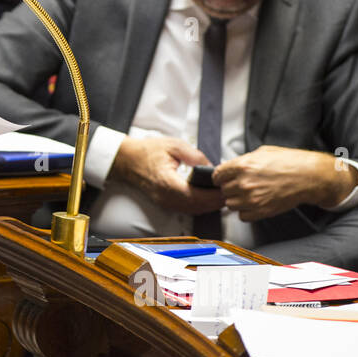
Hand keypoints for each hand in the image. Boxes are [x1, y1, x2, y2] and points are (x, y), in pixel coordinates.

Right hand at [110, 136, 227, 215]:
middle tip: (230, 193)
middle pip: (197, 207)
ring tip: (222, 196)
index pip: (197, 196)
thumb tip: (211, 165)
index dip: (214, 195)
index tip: (226, 189)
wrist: (127, 160)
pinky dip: (200, 206)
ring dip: (209, 206)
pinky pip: (187, 209)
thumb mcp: (173, 146)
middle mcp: (166, 197)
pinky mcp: (165, 203)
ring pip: (193, 211)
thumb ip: (195, 155)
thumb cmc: (146, 152)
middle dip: (215, 202)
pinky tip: (208, 199)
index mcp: (168, 183)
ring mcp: (165, 202)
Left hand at [213, 145, 357, 220]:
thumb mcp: (262, 152)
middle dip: (231, 188)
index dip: (221, 177)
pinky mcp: (260, 211)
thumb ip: (243, 161)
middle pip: (224, 190)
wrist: (309, 176)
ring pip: (230, 204)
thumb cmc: (289, 162)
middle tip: (243, 185)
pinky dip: (246, 211)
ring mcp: (251, 199)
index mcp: (242, 165)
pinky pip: (242, 216)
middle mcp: (244, 182)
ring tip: (251, 194)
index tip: (224, 179)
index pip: (217, 176)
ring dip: (238, 200)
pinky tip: (256, 203)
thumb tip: (230, 167)